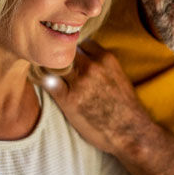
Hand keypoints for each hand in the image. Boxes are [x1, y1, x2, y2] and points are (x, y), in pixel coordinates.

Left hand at [45, 40, 150, 154]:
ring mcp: (79, 83)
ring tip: (47, 74)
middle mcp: (92, 67)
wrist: (130, 132)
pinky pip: (47, 82)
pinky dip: (43, 81)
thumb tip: (86, 60)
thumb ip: (103, 65)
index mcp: (107, 59)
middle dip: (61, 58)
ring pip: (54, 64)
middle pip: (65, 51)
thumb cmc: (126, 107)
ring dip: (50, 69)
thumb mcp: (119, 77)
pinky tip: (43, 84)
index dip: (74, 51)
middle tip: (56, 66)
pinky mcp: (68, 100)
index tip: (71, 59)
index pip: (81, 43)